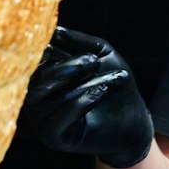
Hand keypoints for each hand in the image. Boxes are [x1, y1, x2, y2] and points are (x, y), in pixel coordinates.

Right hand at [21, 27, 154, 168]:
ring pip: (53, 98)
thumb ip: (78, 42)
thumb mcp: (102, 55)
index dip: (51, 50)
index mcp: (42, 76)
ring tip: (114, 79)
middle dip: (69, 66)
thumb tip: (54, 31)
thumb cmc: (114, 84)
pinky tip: (101, 93)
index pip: (35, 61)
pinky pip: (57, 120)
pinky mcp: (53, 138)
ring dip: (86, 84)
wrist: (134, 119)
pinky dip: (81, 103)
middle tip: (94, 62)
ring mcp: (41, 120)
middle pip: (38, 78)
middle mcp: (34, 98)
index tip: (74, 45)